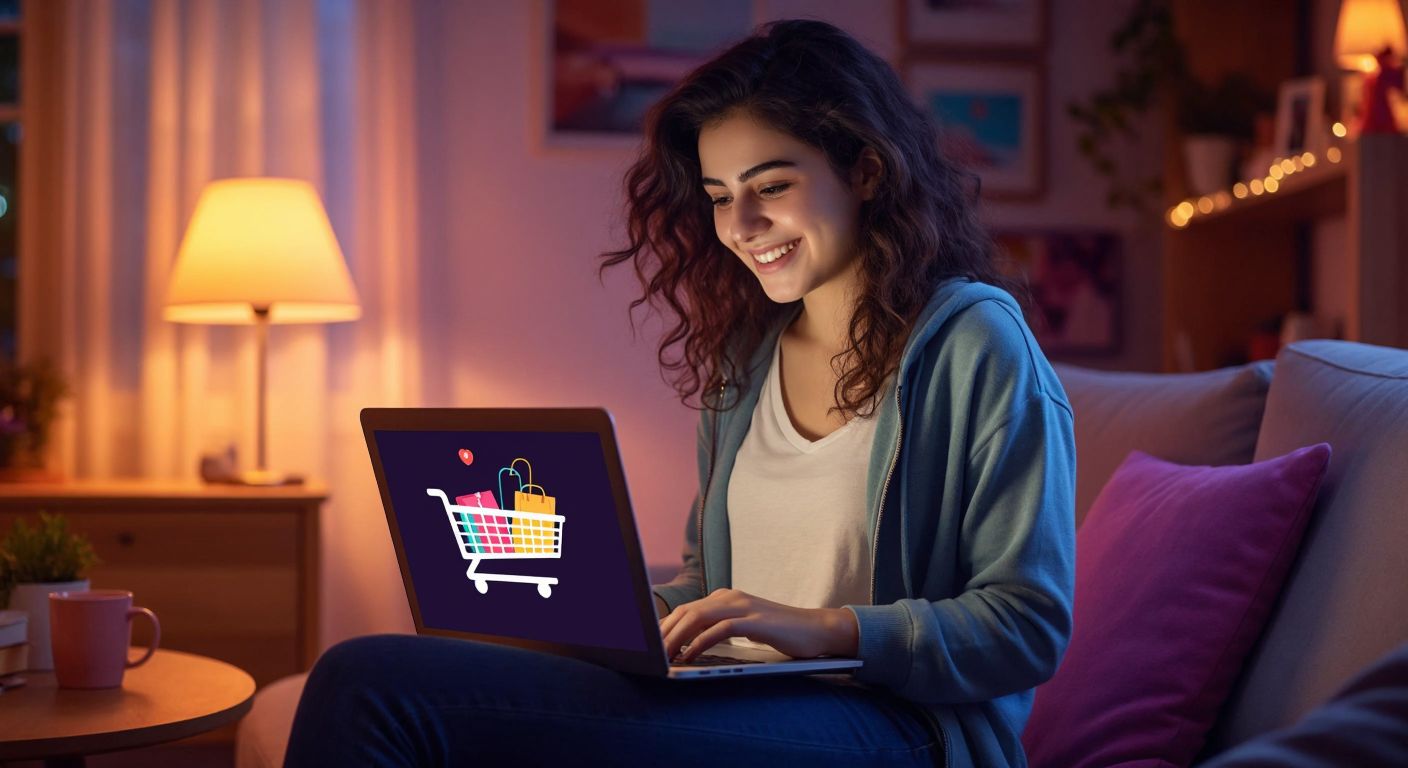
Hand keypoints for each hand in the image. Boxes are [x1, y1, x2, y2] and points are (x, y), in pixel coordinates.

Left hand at [658, 588, 857, 661]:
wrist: (816, 629)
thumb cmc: (780, 632)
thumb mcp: (745, 627)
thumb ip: (721, 628)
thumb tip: (690, 645)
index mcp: (726, 596)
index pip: (687, 609)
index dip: (665, 626)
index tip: (650, 644)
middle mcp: (731, 597)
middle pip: (686, 611)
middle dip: (664, 632)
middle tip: (649, 652)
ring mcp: (743, 606)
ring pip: (697, 618)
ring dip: (676, 638)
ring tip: (663, 656)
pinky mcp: (754, 621)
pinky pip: (718, 630)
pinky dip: (699, 643)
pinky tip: (689, 656)